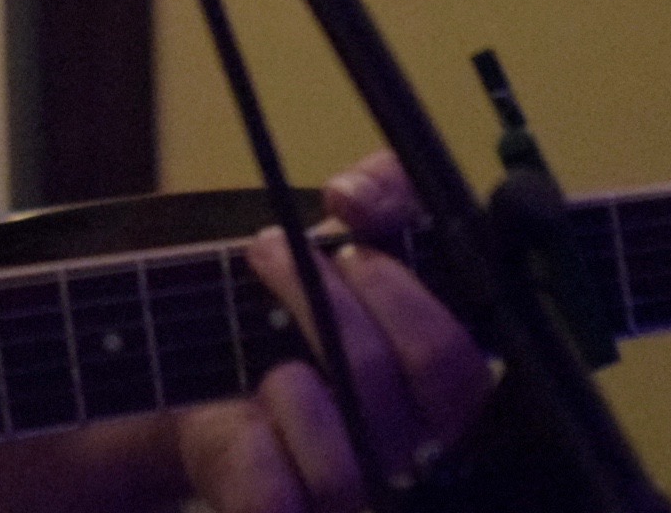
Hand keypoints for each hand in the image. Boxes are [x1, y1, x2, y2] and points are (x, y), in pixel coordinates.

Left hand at [172, 155, 493, 512]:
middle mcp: (415, 454)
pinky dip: (254, 449)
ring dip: (290, 383)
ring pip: (342, 467)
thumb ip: (381, 190)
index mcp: (445, 388)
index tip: (350, 249)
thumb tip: (353, 196)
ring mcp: (355, 497)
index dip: (402, 299)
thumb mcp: (352, 228)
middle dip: (328, 308)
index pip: (453, 364)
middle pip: (390, 394)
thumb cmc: (309, 300)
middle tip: (273, 253)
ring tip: (267, 354)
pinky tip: (247, 418)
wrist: (217, 363)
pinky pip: (277, 501)